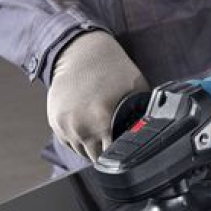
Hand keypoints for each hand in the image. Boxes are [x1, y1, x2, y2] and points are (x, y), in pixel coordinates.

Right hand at [46, 31, 148, 163]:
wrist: (81, 52)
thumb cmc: (112, 68)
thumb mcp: (137, 89)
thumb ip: (144, 113)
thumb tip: (155, 129)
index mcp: (102, 121)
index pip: (112, 156)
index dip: (120, 156)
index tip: (125, 152)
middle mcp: (81, 127)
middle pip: (95, 158)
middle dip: (106, 153)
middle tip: (114, 141)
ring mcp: (65, 125)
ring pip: (80, 151)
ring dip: (91, 147)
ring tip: (101, 133)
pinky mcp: (55, 121)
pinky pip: (68, 141)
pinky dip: (78, 138)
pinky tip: (88, 127)